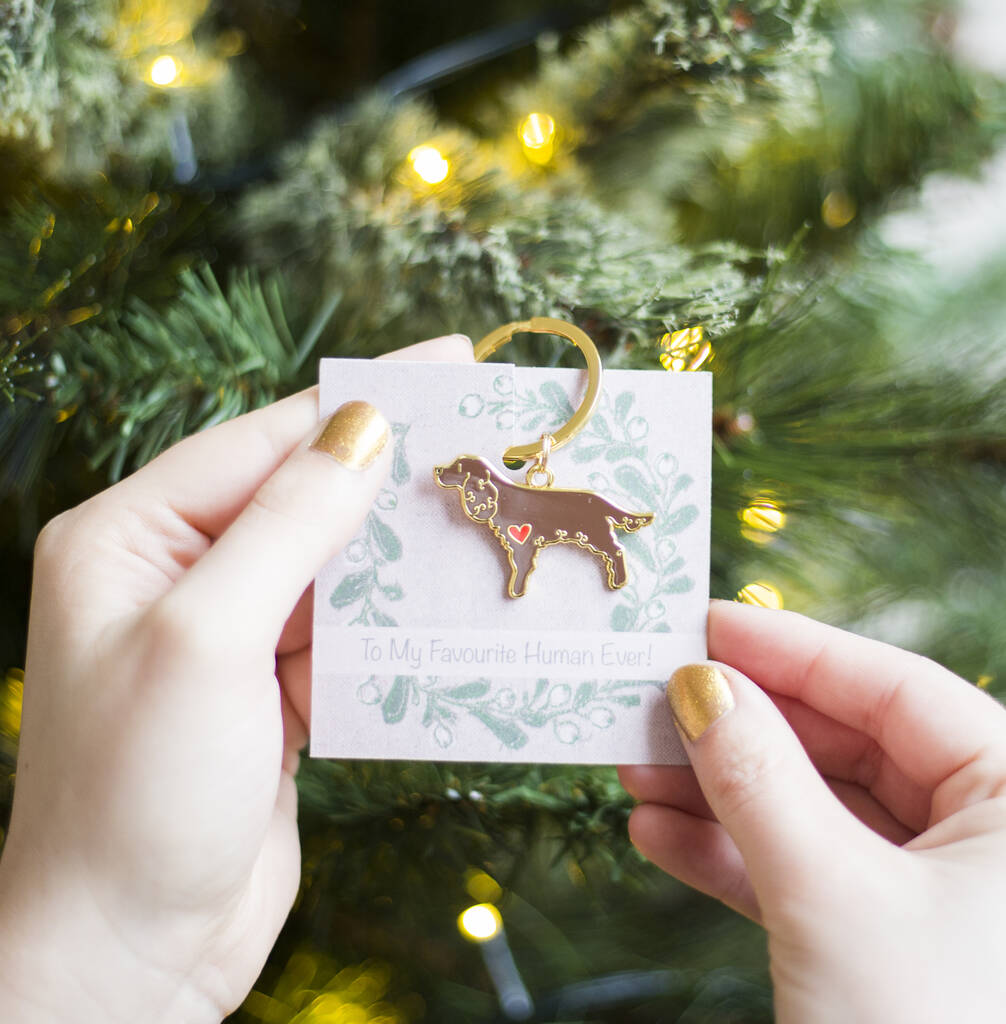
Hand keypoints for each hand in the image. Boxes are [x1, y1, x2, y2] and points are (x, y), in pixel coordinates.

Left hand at [0, 335, 472, 1023]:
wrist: (129, 954)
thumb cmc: (136, 795)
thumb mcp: (207, 641)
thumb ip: (286, 528)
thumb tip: (362, 429)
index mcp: (129, 538)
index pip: (260, 442)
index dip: (355, 403)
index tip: (444, 365)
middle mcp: (175, 574)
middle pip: (301, 496)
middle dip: (388, 474)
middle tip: (482, 439)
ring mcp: (227, 633)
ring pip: (333, 565)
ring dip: (400, 552)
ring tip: (482, 518)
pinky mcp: (271, 689)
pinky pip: (345, 631)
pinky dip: (395, 622)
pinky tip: (447, 606)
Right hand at [620, 600, 1005, 1022]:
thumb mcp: (834, 896)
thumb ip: (759, 780)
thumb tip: (699, 687)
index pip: (893, 688)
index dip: (790, 650)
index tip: (702, 624)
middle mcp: (989, 837)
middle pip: (843, 747)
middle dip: (738, 731)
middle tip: (650, 701)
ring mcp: (937, 895)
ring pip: (815, 812)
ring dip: (718, 792)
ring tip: (633, 769)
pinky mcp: (888, 945)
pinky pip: (805, 875)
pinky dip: (733, 857)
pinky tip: (660, 836)